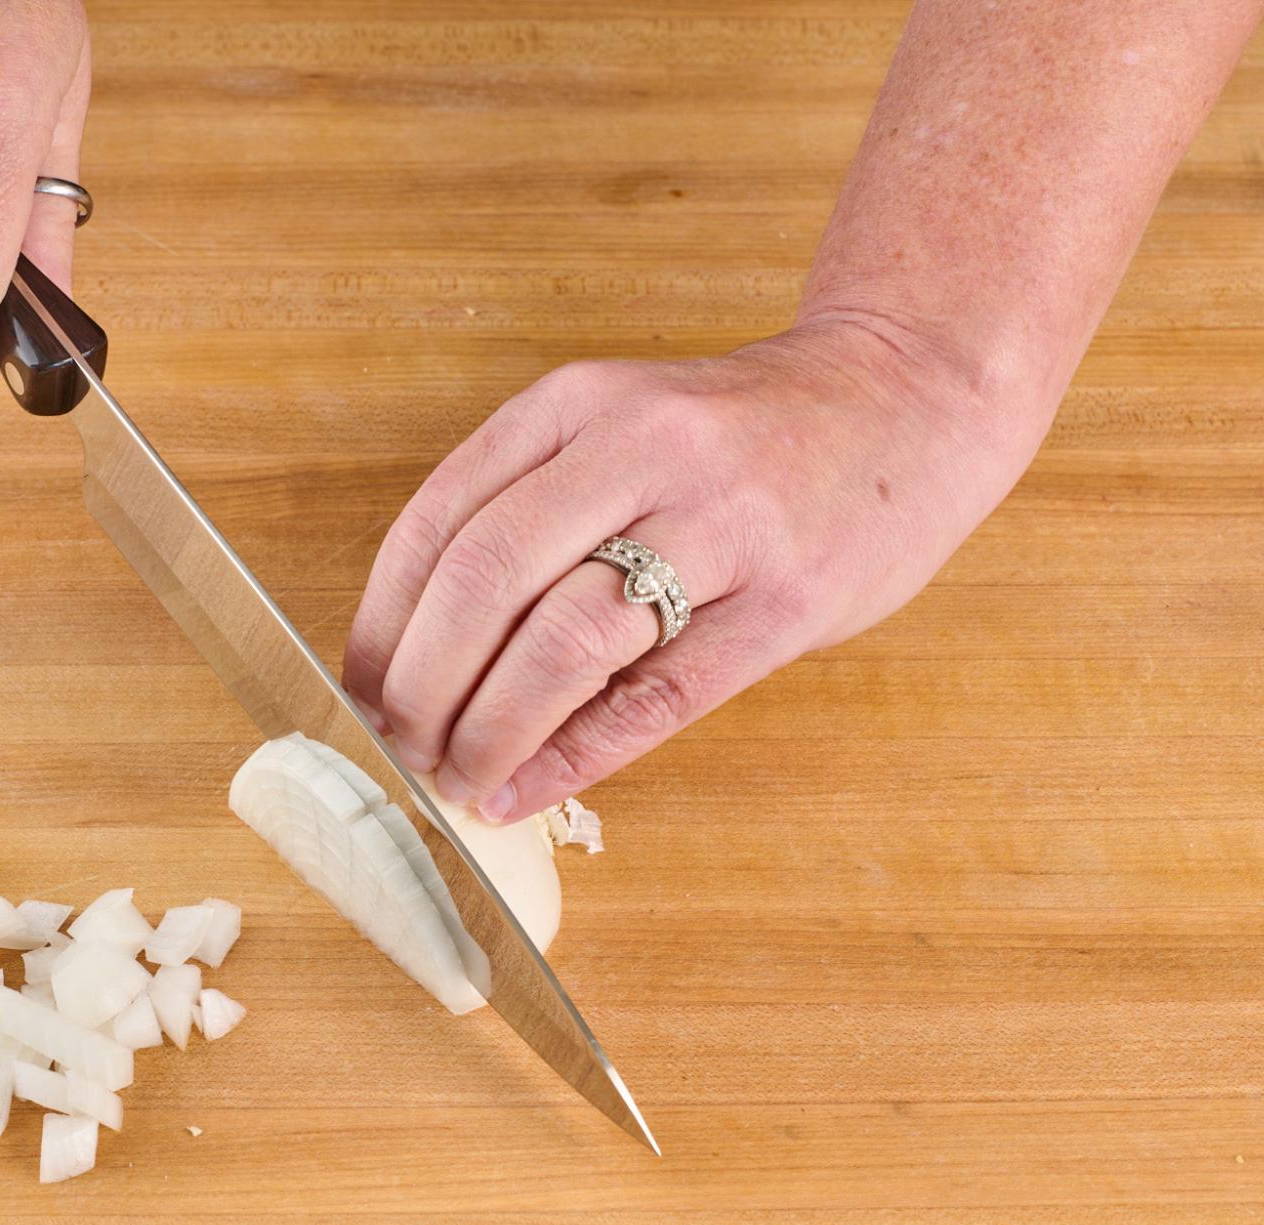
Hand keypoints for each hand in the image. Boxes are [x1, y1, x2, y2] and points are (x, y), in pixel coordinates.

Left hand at [342, 319, 1040, 822]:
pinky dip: (577, 755)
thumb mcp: (619, 428)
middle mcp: (640, 449)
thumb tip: (422, 651)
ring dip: (490, 729)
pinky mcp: (787, 601)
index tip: (354, 689)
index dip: (383, 621)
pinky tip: (528, 787)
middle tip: (396, 747)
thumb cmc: (742, 437)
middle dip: (420, 684)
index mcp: (578, 404)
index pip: (439, 520)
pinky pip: (657, 695)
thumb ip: (530, 511)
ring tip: (456, 777)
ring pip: (564, 641)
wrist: (909, 398)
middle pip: (485, 580)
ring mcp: (721, 523)